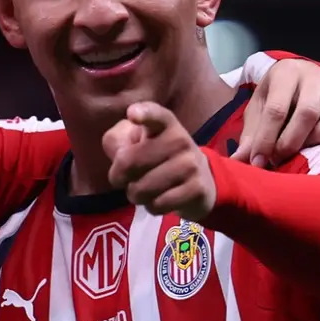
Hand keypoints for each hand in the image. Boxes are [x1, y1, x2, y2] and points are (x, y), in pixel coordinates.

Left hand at [103, 102, 215, 220]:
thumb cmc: (157, 157)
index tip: (133, 114)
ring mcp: (191, 165)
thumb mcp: (136, 142)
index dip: (144, 113)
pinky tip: (160, 199)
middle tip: (125, 179)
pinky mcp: (197, 189)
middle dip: (119, 177)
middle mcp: (180, 140)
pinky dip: (152, 207)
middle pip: (130, 162)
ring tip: (145, 190)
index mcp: (164, 124)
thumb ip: (119, 142)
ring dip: (136, 195)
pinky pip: (158, 204)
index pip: (156, 115)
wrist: (201, 179)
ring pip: (142, 189)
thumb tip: (118, 153)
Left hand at [231, 59, 319, 166]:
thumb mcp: (258, 110)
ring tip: (305, 152)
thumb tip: (238, 163)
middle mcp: (314, 76)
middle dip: (291, 142)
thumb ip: (250, 136)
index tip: (258, 162)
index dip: (266, 139)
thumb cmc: (276, 98)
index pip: (276, 109)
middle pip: (306, 113)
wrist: (297, 79)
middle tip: (280, 159)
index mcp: (284, 73)